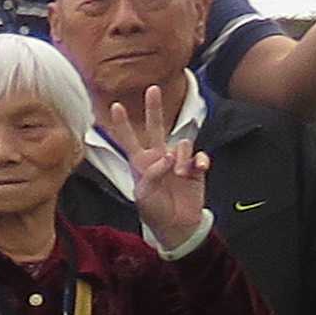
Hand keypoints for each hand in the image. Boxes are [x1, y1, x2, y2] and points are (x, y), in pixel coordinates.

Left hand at [104, 93, 212, 246]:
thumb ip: (152, 173)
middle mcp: (159, 157)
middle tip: (152, 88)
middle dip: (153, 108)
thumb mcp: (144, 194)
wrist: (177, 226)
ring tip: (181, 173)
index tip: (115, 105)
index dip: (123, 124)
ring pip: (182, 144)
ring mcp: (178, 161)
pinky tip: (198, 169)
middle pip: (156, 127)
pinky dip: (199, 161)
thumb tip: (169, 156)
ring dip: (182, 156)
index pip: (129, 140)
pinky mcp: (196, 168)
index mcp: (141, 163)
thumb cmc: (155, 211)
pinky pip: (200, 156)